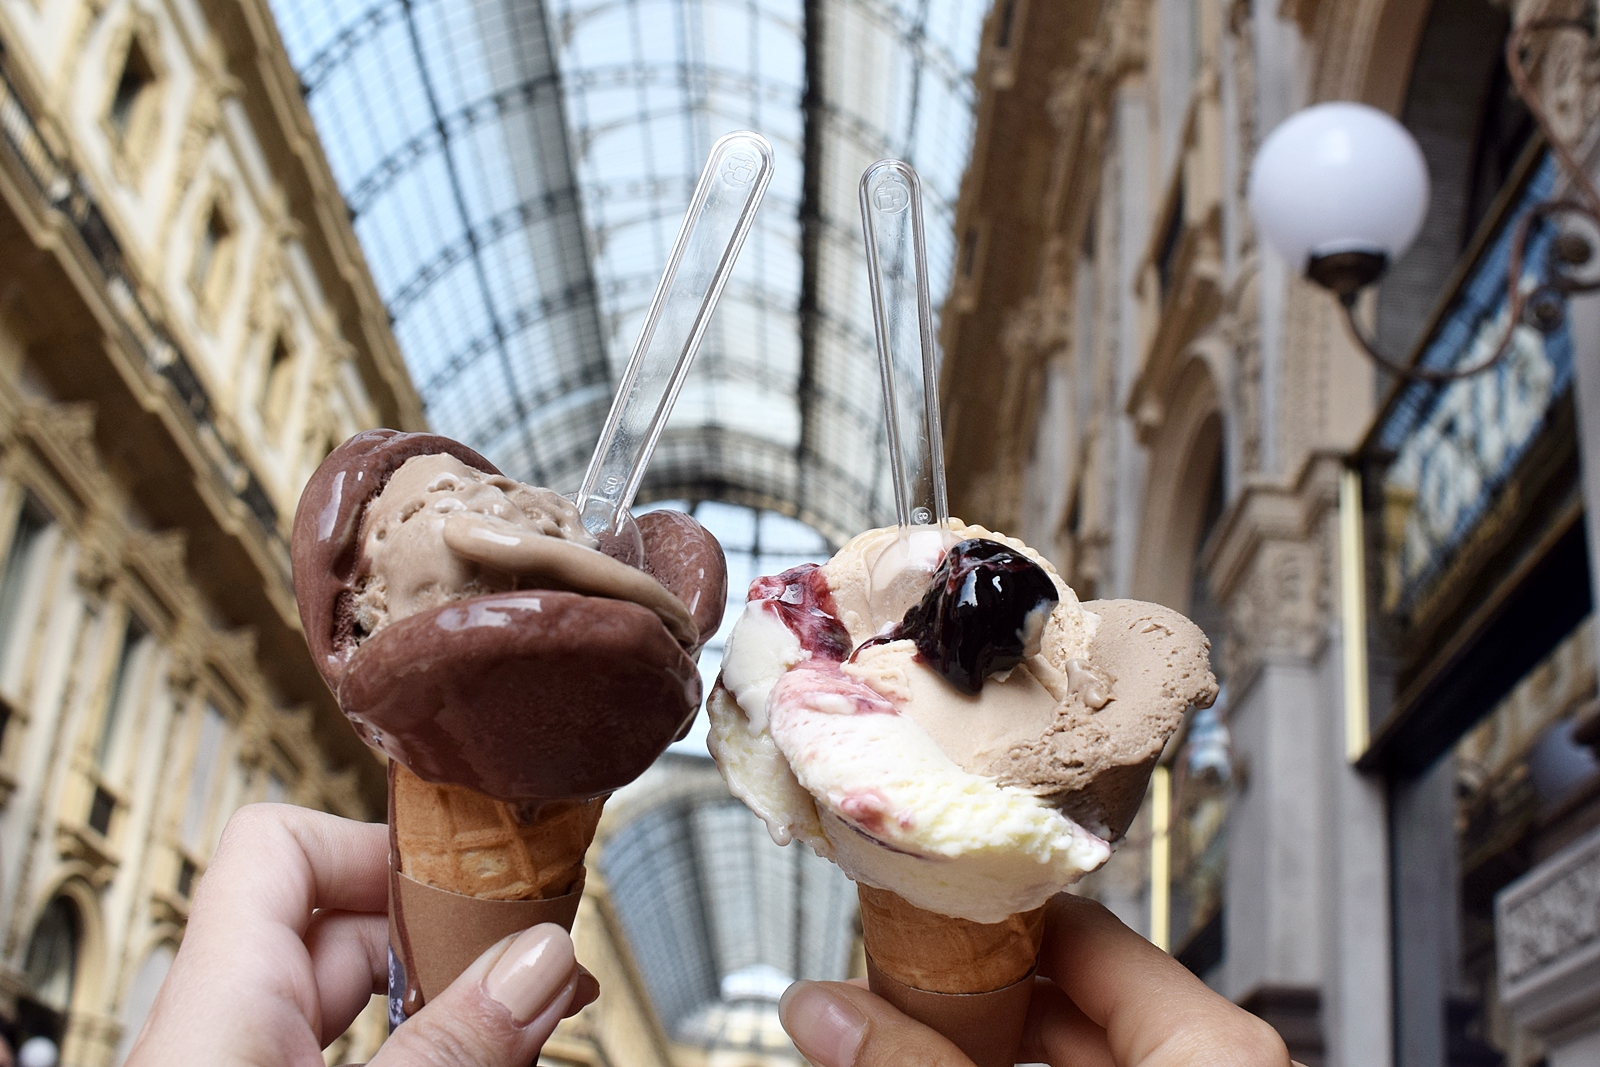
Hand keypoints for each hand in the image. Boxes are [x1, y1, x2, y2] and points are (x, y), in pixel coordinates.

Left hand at [124, 803, 595, 1066]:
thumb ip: (449, 1045)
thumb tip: (539, 963)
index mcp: (214, 1005)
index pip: (277, 842)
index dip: (376, 840)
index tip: (471, 864)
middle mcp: (215, 1028)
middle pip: (336, 920)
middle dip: (445, 927)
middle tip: (534, 956)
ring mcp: (239, 1065)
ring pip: (349, 995)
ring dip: (445, 991)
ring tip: (530, 1010)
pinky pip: (344, 1045)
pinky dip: (419, 1039)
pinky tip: (482, 1055)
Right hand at [779, 893, 1290, 1066]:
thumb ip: (918, 1062)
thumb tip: (822, 1012)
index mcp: (1217, 1046)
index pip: (1080, 928)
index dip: (982, 919)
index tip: (911, 922)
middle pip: (1071, 994)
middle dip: (970, 996)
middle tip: (891, 993)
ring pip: (1078, 1053)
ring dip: (987, 1048)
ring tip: (911, 1042)